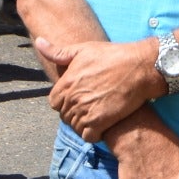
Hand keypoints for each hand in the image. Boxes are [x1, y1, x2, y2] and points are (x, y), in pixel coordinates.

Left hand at [38, 36, 155, 141]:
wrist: (140, 67)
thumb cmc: (113, 55)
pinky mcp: (100, 123)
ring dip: (84, 123)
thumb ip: (58, 52)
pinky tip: (103, 123)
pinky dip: (94, 133)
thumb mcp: (84, 49)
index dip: (65, 100)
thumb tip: (39, 42)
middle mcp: (73, 98)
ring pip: (75, 127)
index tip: (79, 96)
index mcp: (67, 83)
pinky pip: (88, 136)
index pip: (54, 102)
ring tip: (97, 113)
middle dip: (75, 112)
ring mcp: (85, 112)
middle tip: (91, 105)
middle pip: (65, 115)